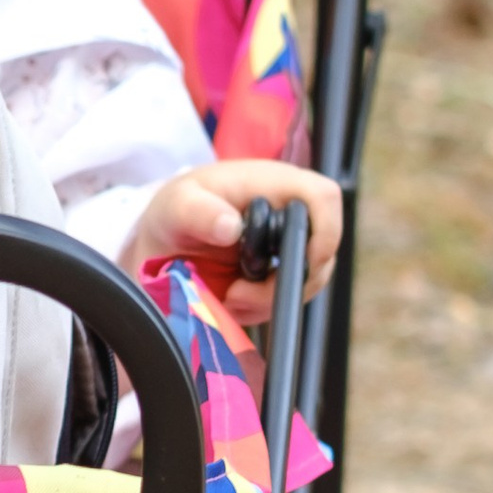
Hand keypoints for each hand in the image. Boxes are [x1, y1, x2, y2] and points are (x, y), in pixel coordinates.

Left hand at [123, 160, 341, 324]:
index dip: (325, 231)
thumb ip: (198, 213)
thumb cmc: (176, 209)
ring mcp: (289, 245)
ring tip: (228, 297)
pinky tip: (232, 302)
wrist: (167, 238)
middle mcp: (290, 213)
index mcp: (274, 184)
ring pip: (308, 281)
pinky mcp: (280, 273)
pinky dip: (262, 308)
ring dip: (269, 300)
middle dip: (287, 282)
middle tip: (238, 293)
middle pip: (323, 249)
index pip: (324, 198)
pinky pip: (288, 298)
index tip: (297, 264)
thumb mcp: (176, 206)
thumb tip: (231, 227)